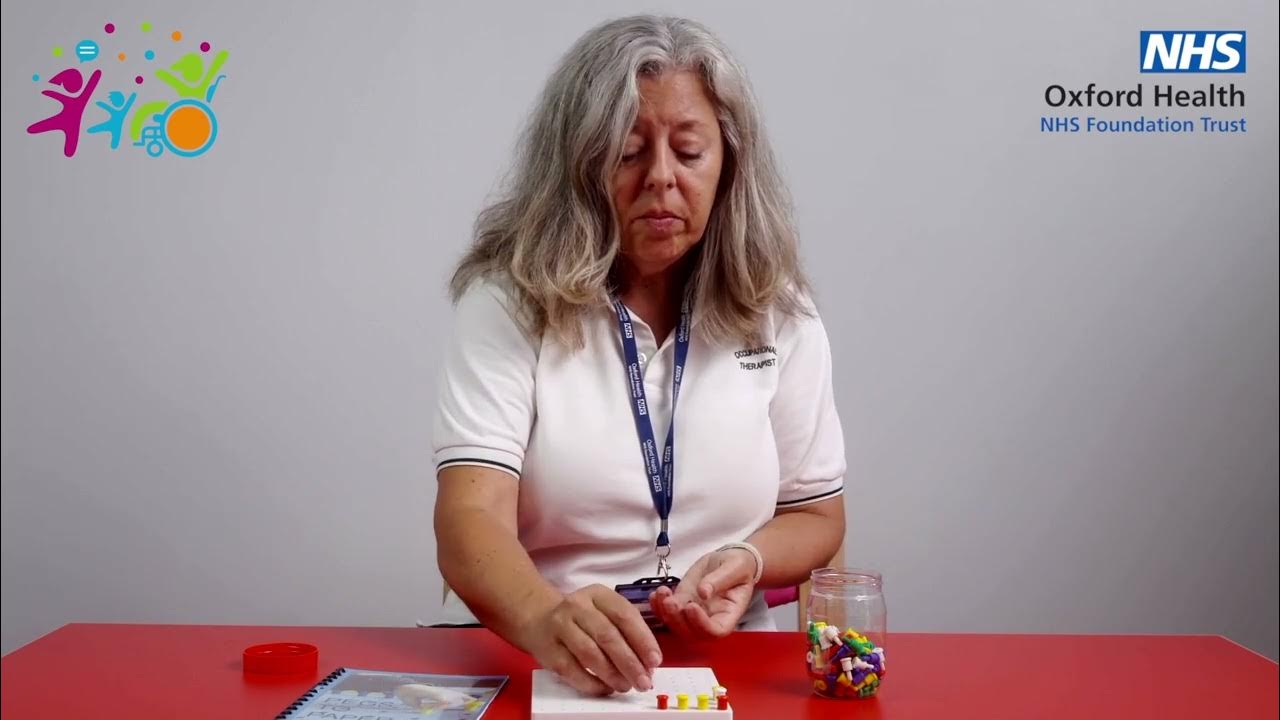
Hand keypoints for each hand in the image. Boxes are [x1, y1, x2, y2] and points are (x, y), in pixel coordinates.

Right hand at [516, 584, 662, 695]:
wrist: (539, 618)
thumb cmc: (582, 618)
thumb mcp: (604, 612)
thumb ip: (626, 631)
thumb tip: (648, 663)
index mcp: (598, 594)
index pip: (624, 615)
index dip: (642, 639)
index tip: (655, 661)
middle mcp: (577, 606)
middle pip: (608, 636)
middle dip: (630, 662)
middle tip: (644, 681)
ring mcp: (560, 627)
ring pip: (590, 654)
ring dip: (612, 675)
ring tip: (625, 686)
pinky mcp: (548, 650)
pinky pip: (572, 670)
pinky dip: (591, 683)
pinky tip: (604, 688)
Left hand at [648, 547, 755, 638]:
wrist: (728, 560)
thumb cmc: (738, 566)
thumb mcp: (735, 568)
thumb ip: (720, 579)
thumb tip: (704, 592)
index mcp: (729, 614)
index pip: (715, 631)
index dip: (701, 624)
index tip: (691, 606)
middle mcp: (710, 619)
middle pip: (692, 633)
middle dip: (678, 620)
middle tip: (671, 601)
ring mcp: (694, 613)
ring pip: (676, 625)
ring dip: (665, 613)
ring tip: (662, 593)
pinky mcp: (682, 603)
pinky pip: (667, 612)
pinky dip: (658, 606)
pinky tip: (656, 594)